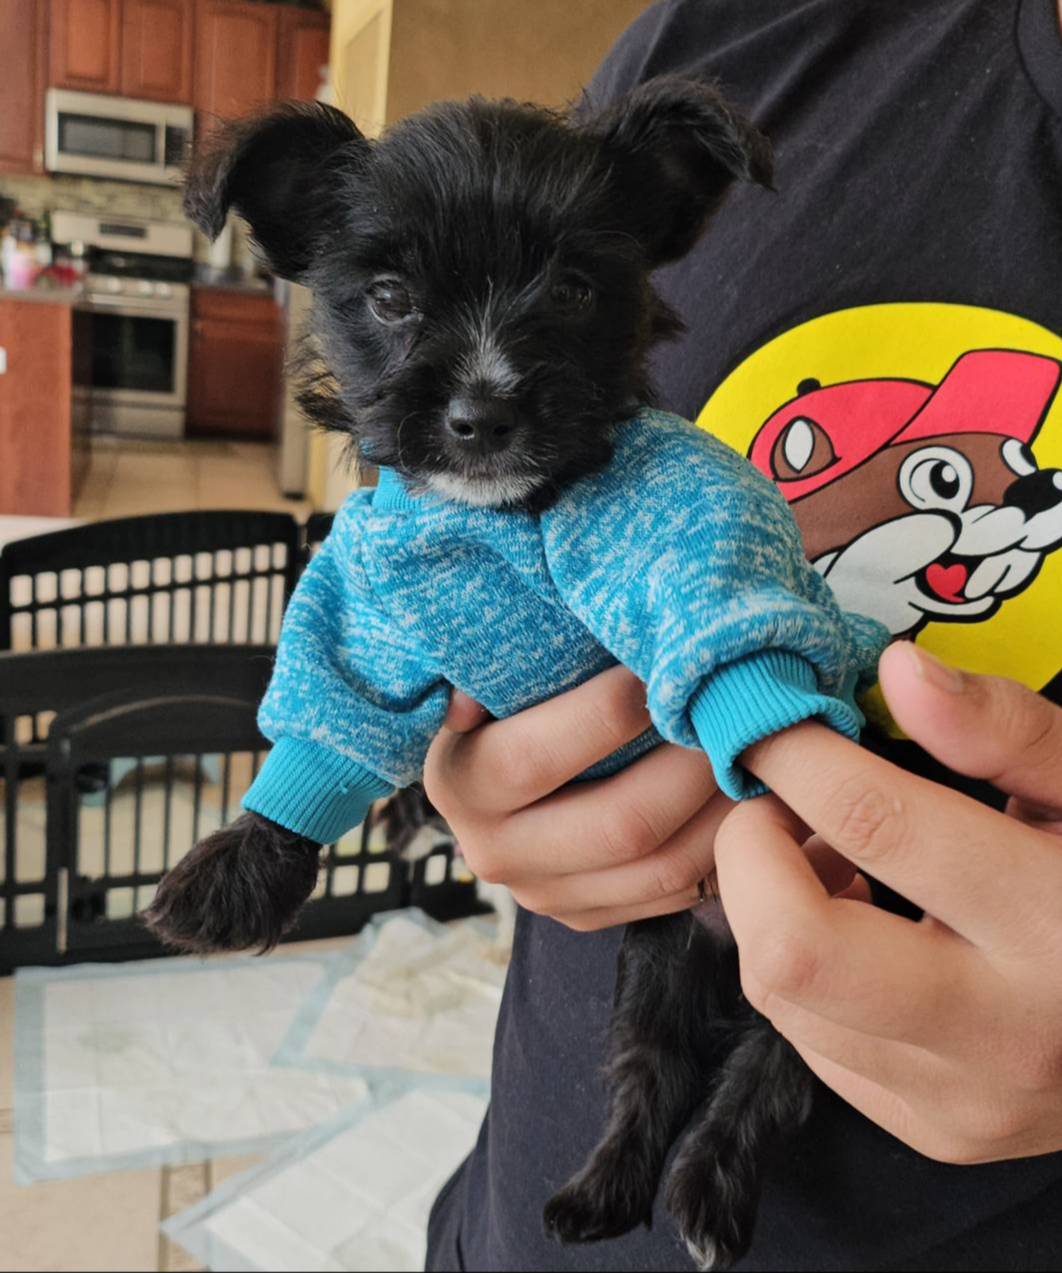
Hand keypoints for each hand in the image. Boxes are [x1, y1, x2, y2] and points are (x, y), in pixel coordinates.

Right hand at [423, 667, 729, 929]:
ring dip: (725, 808)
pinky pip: (677, 892)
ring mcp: (545, 895)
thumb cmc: (512, 697)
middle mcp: (494, 851)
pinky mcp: (589, 916)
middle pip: (622, 823)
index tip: (664, 664)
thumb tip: (470, 699)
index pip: (536, 757)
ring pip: (663, 866)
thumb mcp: (492, 678)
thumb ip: (501, 671)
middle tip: (738, 713)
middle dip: (694, 764)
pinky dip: (724, 843)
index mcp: (460, 783)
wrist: (503, 774)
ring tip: (760, 753)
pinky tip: (750, 796)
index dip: (610, 711)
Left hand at [717, 641, 1061, 1162]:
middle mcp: (1003, 1034)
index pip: (876, 823)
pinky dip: (799, 964)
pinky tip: (852, 920)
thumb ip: (1005, 731)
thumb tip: (896, 673)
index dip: (796, 754)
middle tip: (777, 799)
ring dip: (768, 905)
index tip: (767, 716)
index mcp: (1056, 924)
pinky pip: (806, 1036)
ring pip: (780, 995)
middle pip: (793, 947)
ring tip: (823, 852)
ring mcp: (959, 1101)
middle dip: (749, 851)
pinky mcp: (927, 1130)